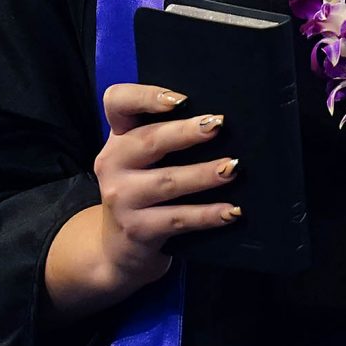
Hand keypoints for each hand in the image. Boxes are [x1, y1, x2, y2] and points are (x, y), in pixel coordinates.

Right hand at [43, 83, 240, 318]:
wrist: (118, 249)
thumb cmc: (143, 189)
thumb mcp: (142, 159)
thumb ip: (166, 134)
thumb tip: (219, 120)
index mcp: (118, 136)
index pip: (118, 102)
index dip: (145, 96)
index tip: (181, 99)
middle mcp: (113, 163)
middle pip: (149, 141)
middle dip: (185, 133)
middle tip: (217, 125)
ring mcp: (121, 198)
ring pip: (167, 182)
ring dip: (203, 174)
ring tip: (232, 168)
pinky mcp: (137, 230)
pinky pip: (178, 219)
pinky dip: (207, 214)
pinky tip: (231, 211)